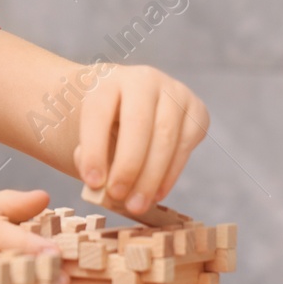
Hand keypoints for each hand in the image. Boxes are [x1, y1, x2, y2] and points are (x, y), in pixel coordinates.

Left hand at [72, 64, 208, 214]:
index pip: (98, 113)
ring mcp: (175, 92)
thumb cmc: (103, 125)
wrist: (130, 104)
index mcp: (107, 79)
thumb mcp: (86, 133)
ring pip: (166, 137)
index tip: (91, 182)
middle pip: (138, 123)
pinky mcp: (196, 111)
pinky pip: (185, 146)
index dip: (94, 149)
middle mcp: (144, 79)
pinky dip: (170, 174)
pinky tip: (155, 194)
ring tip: (136, 204)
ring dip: (151, 177)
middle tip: (117, 196)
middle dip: (128, 165)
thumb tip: (101, 183)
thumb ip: (88, 155)